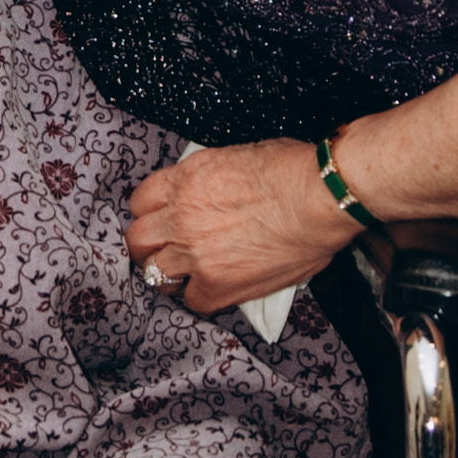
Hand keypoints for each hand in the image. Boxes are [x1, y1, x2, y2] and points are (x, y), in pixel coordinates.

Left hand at [124, 137, 353, 313]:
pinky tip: (213, 287)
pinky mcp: (216, 284)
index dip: (151, 212)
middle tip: (162, 249)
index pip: (141, 200)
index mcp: (185, 179)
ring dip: (169, 272)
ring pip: (155, 272)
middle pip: (138, 238)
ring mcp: (195, 253)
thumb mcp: (236, 156)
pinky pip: (191, 300)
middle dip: (148, 244)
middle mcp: (181, 215)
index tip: (161, 219)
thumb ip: (209, 177)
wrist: (319, 200)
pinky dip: (199, 296)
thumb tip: (210, 190)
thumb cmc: (293, 172)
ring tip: (186, 273)